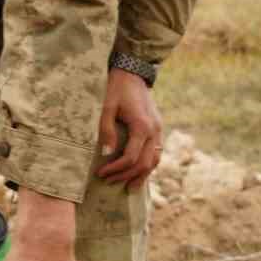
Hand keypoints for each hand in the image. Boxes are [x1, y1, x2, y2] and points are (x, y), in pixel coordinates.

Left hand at [96, 67, 163, 189]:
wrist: (133, 73)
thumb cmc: (117, 89)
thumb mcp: (107, 107)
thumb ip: (106, 130)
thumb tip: (106, 154)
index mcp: (142, 126)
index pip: (131, 158)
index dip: (116, 169)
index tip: (101, 173)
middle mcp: (154, 130)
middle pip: (144, 164)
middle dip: (126, 176)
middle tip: (109, 182)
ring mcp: (159, 130)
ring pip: (155, 160)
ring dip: (141, 175)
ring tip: (128, 187)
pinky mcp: (158, 129)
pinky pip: (156, 153)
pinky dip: (148, 165)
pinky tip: (138, 172)